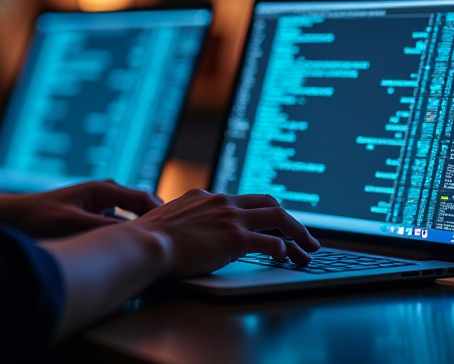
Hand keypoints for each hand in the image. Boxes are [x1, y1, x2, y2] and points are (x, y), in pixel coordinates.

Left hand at [0, 180, 161, 237]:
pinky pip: (121, 226)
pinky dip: (130, 236)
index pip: (144, 198)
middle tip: (172, 243)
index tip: (174, 233)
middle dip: (156, 223)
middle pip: (143, 208)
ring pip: (133, 218)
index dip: (162, 215)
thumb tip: (132, 236)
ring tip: (157, 248)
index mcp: (104, 188)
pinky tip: (133, 252)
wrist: (12, 218)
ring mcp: (102, 205)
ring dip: (143, 231)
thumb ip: (102, 228)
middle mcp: (107, 194)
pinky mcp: (96, 218)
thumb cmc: (38, 217)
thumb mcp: (72, 223)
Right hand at [127, 189, 319, 276]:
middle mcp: (223, 202)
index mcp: (208, 196)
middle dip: (292, 221)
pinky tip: (286, 257)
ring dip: (297, 235)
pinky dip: (283, 249)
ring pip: (278, 219)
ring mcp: (230, 218)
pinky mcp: (234, 238)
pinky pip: (270, 242)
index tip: (277, 223)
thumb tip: (189, 229)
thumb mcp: (171, 217)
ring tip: (307, 250)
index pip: (246, 200)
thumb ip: (188, 218)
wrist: (146, 243)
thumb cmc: (151, 237)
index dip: (266, 212)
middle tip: (305, 237)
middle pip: (270, 204)